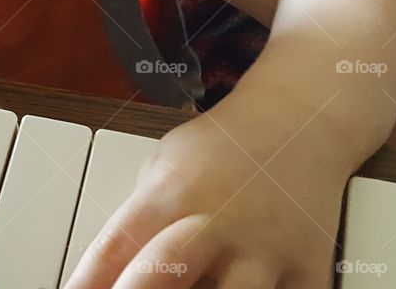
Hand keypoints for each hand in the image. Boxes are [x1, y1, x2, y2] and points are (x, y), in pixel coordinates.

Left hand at [64, 108, 348, 287]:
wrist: (299, 122)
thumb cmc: (223, 147)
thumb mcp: (164, 165)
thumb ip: (141, 219)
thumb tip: (110, 273)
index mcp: (171, 194)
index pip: (113, 249)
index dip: (87, 283)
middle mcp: (216, 223)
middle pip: (160, 276)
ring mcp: (265, 252)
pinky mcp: (308, 273)